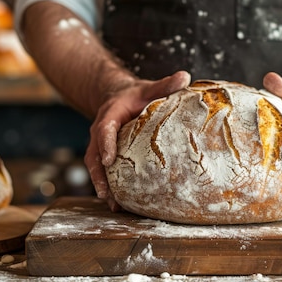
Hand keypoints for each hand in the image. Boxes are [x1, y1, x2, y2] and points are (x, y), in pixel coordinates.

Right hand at [84, 71, 191, 210]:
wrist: (119, 98)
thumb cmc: (137, 95)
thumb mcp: (149, 88)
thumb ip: (165, 85)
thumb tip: (186, 76)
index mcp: (110, 114)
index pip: (105, 129)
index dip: (106, 145)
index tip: (110, 160)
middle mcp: (100, 132)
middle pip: (94, 155)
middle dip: (99, 174)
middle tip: (106, 193)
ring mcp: (101, 146)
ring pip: (96, 167)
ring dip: (102, 185)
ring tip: (113, 205)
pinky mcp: (105, 156)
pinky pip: (103, 172)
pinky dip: (110, 187)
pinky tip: (120, 204)